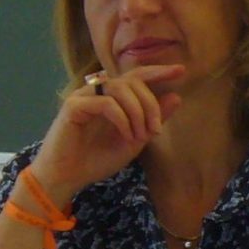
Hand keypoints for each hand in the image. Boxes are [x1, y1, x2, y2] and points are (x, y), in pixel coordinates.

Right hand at [27, 66, 186, 201]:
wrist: (67, 177)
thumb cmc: (96, 160)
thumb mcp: (134, 140)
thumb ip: (152, 119)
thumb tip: (176, 96)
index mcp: (113, 97)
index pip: (137, 76)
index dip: (158, 72)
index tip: (181, 71)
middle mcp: (98, 91)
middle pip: (133, 81)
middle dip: (151, 104)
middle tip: (155, 130)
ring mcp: (84, 96)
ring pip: (120, 88)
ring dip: (137, 112)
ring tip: (139, 136)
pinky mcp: (74, 106)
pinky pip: (106, 103)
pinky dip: (122, 118)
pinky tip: (126, 134)